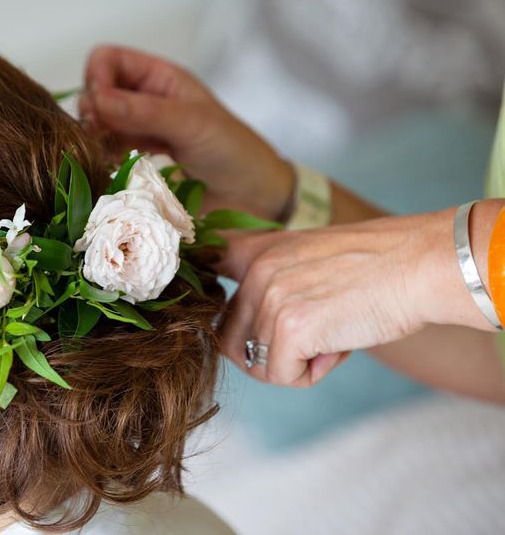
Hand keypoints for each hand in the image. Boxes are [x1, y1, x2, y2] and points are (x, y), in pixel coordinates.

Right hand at [80, 45, 293, 219]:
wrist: (253, 198)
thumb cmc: (234, 152)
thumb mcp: (192, 124)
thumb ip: (145, 112)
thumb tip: (98, 100)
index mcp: (161, 79)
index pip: (109, 61)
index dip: (97, 78)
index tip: (98, 106)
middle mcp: (146, 101)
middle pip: (97, 91)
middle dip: (92, 109)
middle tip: (99, 133)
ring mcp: (141, 132)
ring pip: (99, 123)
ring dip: (94, 135)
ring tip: (103, 152)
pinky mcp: (139, 162)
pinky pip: (108, 152)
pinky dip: (102, 157)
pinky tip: (109, 166)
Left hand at [215, 207, 495, 386]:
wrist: (420, 266)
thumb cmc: (378, 269)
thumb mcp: (311, 258)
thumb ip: (274, 282)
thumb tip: (245, 335)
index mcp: (257, 250)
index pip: (205, 267)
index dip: (207, 299)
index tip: (212, 311)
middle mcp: (255, 270)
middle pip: (230, 339)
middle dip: (269, 351)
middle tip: (315, 337)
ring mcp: (268, 298)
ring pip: (258, 363)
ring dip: (296, 362)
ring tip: (334, 335)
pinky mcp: (288, 328)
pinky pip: (282, 376)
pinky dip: (311, 373)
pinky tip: (340, 346)